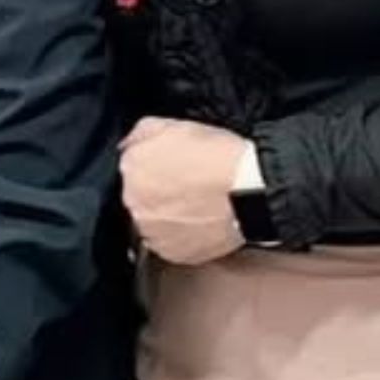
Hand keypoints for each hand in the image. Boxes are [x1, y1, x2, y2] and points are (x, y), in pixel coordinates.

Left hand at [120, 118, 250, 264]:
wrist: (251, 190)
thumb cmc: (218, 157)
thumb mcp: (175, 125)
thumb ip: (141, 133)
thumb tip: (129, 144)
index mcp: (131, 169)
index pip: (131, 168)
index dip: (153, 167)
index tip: (170, 168)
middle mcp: (134, 204)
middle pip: (139, 197)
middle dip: (157, 192)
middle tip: (186, 186)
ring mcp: (152, 232)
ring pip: (152, 223)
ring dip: (167, 216)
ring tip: (195, 205)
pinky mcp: (172, 253)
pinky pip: (170, 244)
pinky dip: (181, 235)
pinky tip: (199, 221)